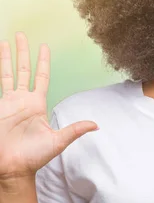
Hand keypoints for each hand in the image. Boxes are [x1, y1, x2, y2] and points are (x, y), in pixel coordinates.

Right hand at [0, 32, 97, 181]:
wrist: (12, 168)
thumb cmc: (34, 157)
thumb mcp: (58, 141)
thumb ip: (74, 130)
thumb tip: (96, 125)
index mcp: (37, 104)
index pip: (41, 77)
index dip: (42, 62)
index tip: (44, 46)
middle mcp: (22, 100)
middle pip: (22, 69)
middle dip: (22, 52)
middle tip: (20, 34)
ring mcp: (8, 103)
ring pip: (6, 73)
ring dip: (5, 57)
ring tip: (5, 40)